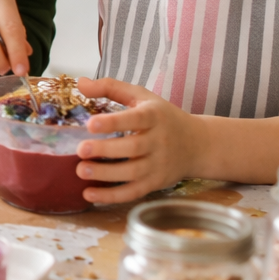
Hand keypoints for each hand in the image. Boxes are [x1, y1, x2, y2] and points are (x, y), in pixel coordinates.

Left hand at [75, 78, 199, 204]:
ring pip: (133, 172)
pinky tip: (89, 194)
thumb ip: (110, 87)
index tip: (90, 124)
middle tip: (80, 150)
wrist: (198, 145)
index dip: (113, 122)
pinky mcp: (156, 183)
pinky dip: (112, 196)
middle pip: (133, 148)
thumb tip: (80, 83)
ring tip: (81, 171)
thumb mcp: (141, 96)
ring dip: (106, 174)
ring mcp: (159, 164)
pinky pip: (134, 192)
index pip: (136, 119)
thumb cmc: (162, 117)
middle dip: (106, 150)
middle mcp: (159, 141)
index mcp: (154, 116)